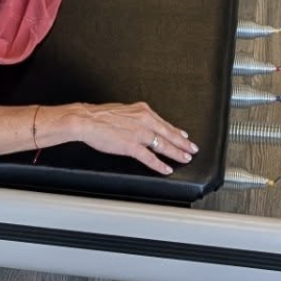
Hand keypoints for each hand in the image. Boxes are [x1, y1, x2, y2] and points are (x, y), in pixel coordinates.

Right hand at [67, 101, 197, 173]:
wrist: (88, 119)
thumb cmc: (101, 115)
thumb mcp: (125, 110)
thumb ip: (137, 117)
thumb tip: (144, 123)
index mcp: (142, 111)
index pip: (164, 123)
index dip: (177, 131)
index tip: (185, 136)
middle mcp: (144, 120)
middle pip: (168, 133)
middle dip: (183, 143)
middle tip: (193, 149)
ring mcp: (139, 133)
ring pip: (163, 145)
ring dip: (176, 153)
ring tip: (185, 159)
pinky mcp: (131, 146)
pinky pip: (149, 157)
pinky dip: (160, 164)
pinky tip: (166, 169)